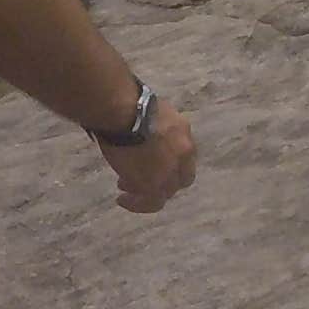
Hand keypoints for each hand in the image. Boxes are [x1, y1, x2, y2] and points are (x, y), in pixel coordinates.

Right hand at [97, 95, 196, 212]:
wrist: (123, 112)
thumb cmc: (130, 105)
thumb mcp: (154, 114)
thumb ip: (158, 129)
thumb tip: (147, 135)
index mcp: (183, 132)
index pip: (185, 155)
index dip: (172, 164)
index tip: (154, 165)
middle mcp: (183, 152)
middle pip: (181, 177)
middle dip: (163, 181)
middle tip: (142, 180)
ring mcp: (170, 170)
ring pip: (166, 193)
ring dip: (146, 193)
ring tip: (125, 189)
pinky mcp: (153, 184)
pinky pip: (149, 202)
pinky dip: (137, 203)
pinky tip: (122, 199)